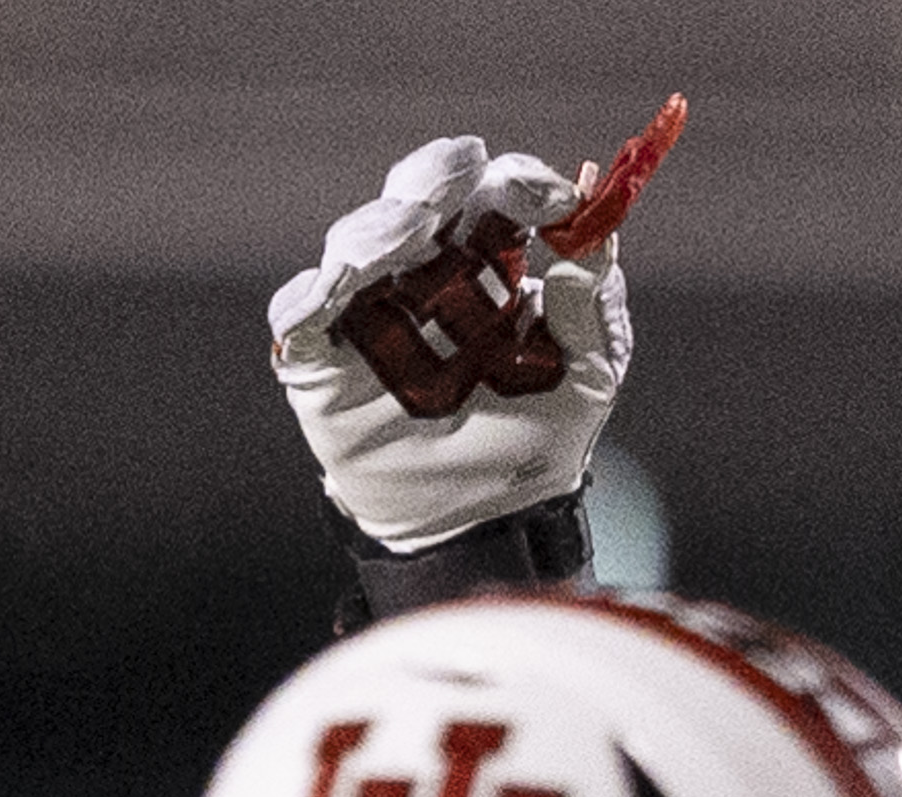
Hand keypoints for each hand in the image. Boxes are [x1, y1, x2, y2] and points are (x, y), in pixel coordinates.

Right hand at [270, 100, 682, 552]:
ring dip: (382, 226)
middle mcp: (423, 275)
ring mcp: (367, 311)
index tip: (551, 195)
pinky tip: (341, 282)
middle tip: (462, 171)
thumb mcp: (590, 372)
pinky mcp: (318, 358)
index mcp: (489, 265)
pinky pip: (301, 314)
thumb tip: (601, 223)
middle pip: (417, 199)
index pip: (492, 197)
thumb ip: (593, 302)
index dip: (516, 183)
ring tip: (413, 226)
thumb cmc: (541, 438)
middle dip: (437, 178)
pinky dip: (315, 293)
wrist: (492, 520)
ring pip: (358, 243)